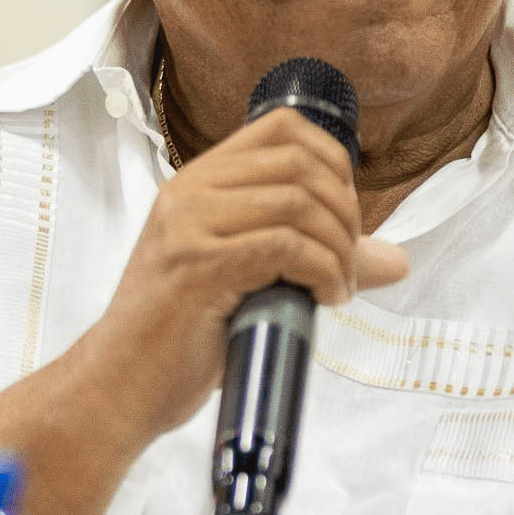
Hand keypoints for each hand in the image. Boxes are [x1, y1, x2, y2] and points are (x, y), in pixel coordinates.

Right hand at [91, 107, 409, 438]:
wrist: (118, 386)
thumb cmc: (180, 338)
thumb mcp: (251, 280)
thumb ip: (315, 256)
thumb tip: (395, 259)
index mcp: (199, 183)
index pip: (283, 127)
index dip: (333, 161)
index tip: (345, 214)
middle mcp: (191, 192)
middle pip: (301, 164)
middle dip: (346, 213)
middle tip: (348, 262)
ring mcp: (190, 227)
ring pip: (299, 203)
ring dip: (338, 249)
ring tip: (336, 287)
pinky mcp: (199, 267)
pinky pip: (287, 246)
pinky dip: (323, 272)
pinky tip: (324, 300)